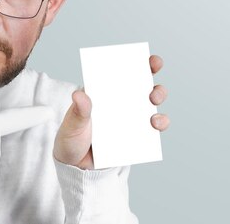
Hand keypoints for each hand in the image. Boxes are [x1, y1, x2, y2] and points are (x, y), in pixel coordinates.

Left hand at [53, 54, 170, 169]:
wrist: (75, 169)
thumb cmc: (71, 140)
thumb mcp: (71, 125)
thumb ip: (78, 112)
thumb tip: (79, 95)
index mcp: (103, 92)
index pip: (123, 72)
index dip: (140, 63)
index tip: (151, 61)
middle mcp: (120, 102)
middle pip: (143, 86)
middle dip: (154, 84)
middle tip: (153, 91)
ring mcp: (130, 118)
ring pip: (152, 105)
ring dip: (159, 102)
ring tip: (153, 109)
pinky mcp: (136, 137)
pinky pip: (152, 129)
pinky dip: (158, 125)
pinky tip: (155, 126)